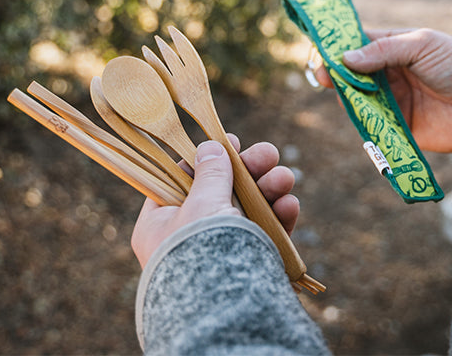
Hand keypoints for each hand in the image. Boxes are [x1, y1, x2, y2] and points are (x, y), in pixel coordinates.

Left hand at [131, 136, 298, 267]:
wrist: (221, 310)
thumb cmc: (199, 250)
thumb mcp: (201, 203)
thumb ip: (210, 173)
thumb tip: (210, 147)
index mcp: (161, 222)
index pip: (182, 180)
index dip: (207, 158)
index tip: (231, 142)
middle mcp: (190, 234)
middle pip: (222, 190)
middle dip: (251, 170)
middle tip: (269, 154)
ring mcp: (221, 247)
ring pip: (249, 208)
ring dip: (270, 189)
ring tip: (285, 178)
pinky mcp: (248, 260)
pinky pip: (265, 232)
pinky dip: (279, 216)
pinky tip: (289, 205)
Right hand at [316, 28, 451, 152]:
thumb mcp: (421, 45)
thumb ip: (383, 49)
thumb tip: (346, 58)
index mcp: (393, 48)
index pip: (358, 45)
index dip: (338, 47)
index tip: (321, 51)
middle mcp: (388, 74)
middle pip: (351, 73)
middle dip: (335, 73)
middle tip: (322, 75)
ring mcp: (391, 99)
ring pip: (356, 97)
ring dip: (346, 94)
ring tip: (344, 91)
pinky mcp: (396, 124)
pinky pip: (370, 121)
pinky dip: (359, 117)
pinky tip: (354, 110)